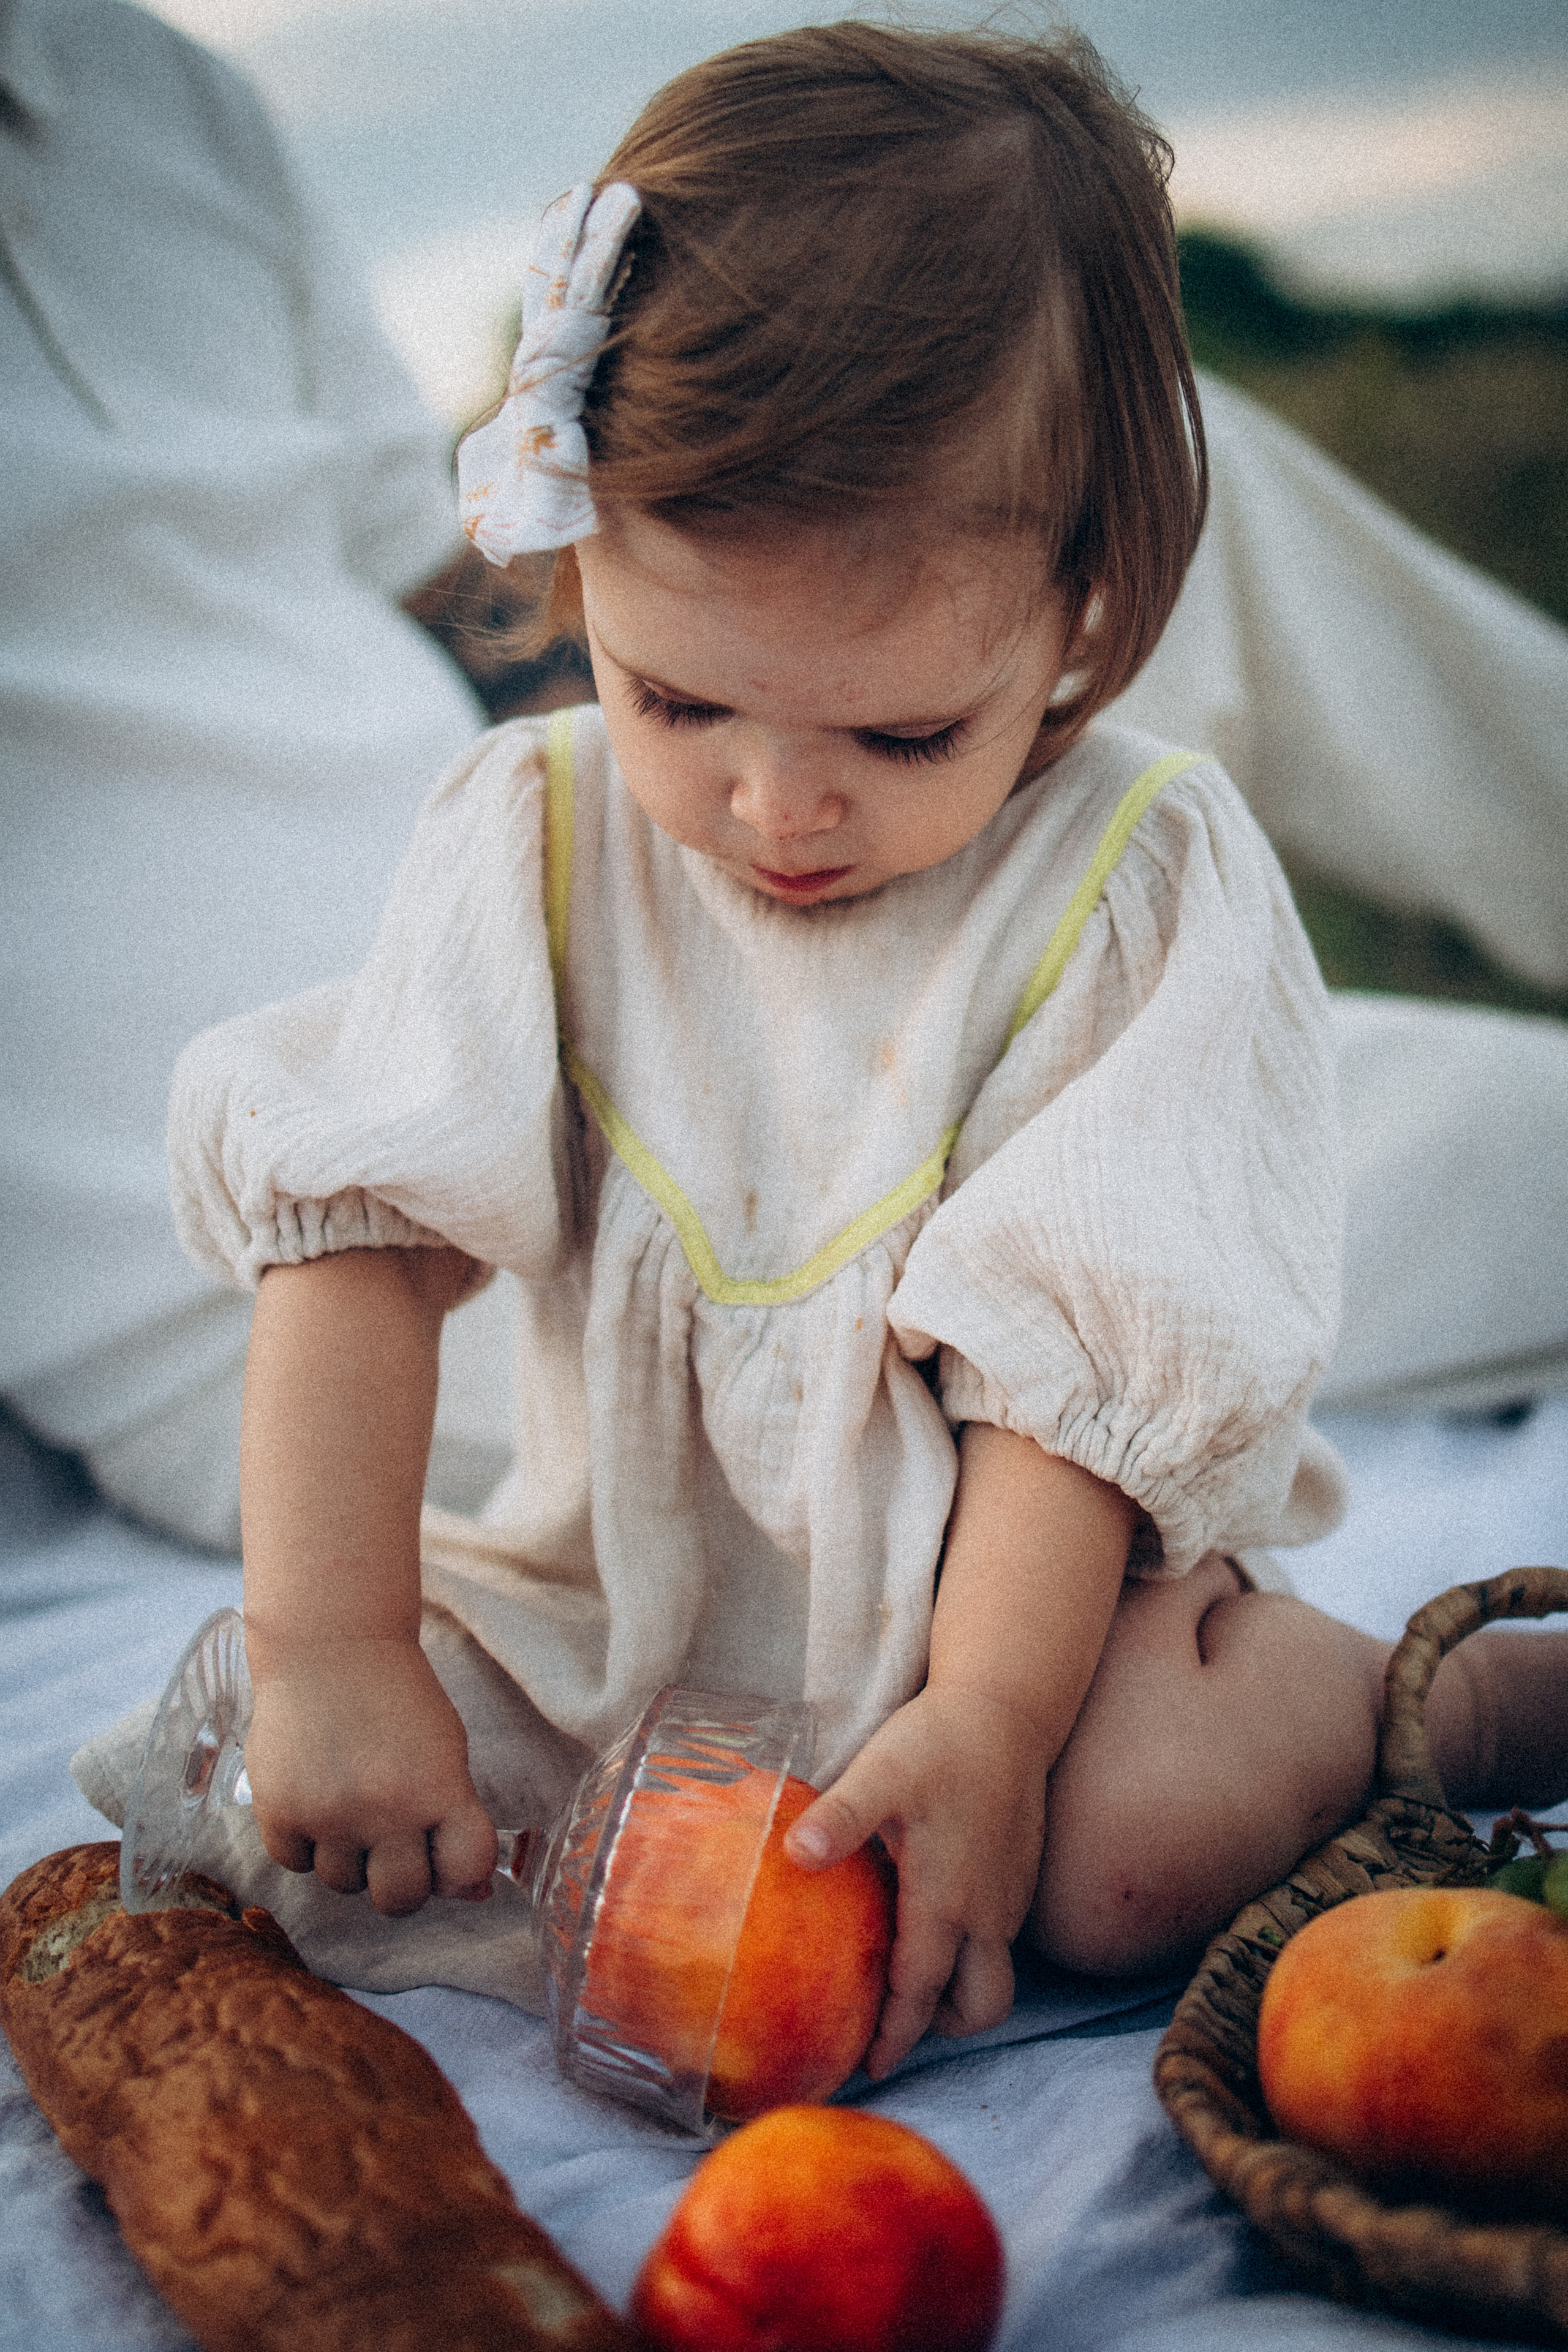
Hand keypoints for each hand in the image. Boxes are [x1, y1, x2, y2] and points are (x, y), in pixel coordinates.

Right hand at [245, 1635, 497, 1914]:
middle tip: (393, 1845)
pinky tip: (314, 1797)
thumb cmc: (397, 1699)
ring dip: (349, 1857)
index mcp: (440, 1790)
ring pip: (344, 1885)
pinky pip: (295, 1863)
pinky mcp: (279, 1812)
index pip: (466, 1871)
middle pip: (400, 1900)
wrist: (329, 1646)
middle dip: (401, 1880)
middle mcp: (386, 1810)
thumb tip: (472, 1896)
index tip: (446, 1854)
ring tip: (349, 1804)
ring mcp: (329, 1815)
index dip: (460, 1873)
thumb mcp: (445, 1749)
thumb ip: (456, 1819)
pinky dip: (305, 1842)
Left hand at [783, 1684, 1050, 2077]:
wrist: (1007, 1706)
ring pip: (992, 1974)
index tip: (867, 2065)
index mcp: (947, 1899)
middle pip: (979, 2005)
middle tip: (890, 2024)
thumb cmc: (940, 1741)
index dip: (894, 2033)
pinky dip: (968, 1951)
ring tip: (905, 1974)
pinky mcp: (1019, 1875)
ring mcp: (1009, 1896)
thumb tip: (792, 1854)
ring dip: (955, 1989)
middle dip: (938, 2027)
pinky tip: (930, 1918)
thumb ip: (839, 1817)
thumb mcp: (880, 1772)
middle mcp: (987, 1911)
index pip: (921, 1991)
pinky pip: (999, 1940)